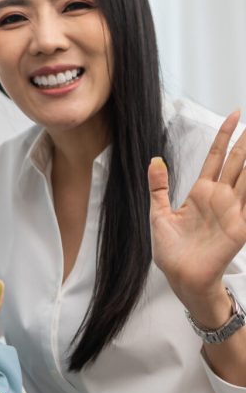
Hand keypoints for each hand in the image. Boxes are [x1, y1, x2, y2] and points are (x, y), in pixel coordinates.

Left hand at [149, 111, 245, 314]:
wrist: (180, 277)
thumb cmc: (171, 250)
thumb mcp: (158, 213)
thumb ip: (159, 186)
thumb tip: (154, 159)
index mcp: (201, 193)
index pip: (216, 157)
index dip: (224, 136)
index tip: (233, 115)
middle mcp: (220, 198)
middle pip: (237, 162)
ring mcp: (232, 211)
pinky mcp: (240, 226)